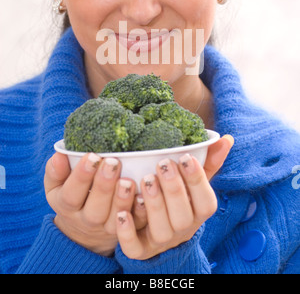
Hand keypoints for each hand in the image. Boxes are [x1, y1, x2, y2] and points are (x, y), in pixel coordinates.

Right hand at [44, 152, 143, 255]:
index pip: (71, 194)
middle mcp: (86, 220)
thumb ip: (55, 171)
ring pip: (114, 219)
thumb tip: (59, 156)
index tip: (92, 156)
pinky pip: (134, 225)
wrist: (84, 231)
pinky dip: (140, 212)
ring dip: (122, 200)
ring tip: (128, 180)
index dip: (81, 176)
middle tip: (113, 162)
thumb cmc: (72, 195)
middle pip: (94, 209)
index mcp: (67, 206)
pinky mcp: (125, 232)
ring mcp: (106, 229)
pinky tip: (144, 196)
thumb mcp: (57, 185)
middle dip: (104, 185)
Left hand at [116, 135, 233, 259]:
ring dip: (154, 204)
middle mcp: (182, 230)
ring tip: (146, 179)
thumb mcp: (192, 182)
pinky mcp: (139, 251)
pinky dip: (127, 231)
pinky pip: (134, 247)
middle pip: (183, 216)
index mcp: (197, 213)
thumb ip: (208, 162)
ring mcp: (161, 242)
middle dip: (174, 189)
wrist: (154, 232)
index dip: (197, 181)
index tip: (186, 157)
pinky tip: (121, 212)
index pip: (205, 202)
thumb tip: (227, 139)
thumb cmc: (177, 199)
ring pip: (160, 230)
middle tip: (163, 164)